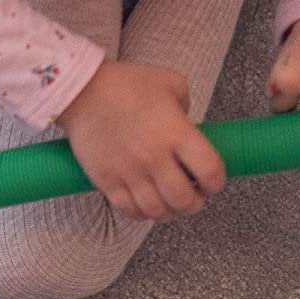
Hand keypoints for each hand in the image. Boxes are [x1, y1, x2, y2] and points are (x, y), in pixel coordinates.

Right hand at [57, 60, 223, 221]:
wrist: (82, 92)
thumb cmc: (127, 84)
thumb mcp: (172, 84)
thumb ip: (187, 109)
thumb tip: (188, 130)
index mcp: (176, 133)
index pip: (209, 171)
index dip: (217, 182)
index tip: (214, 183)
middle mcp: (154, 157)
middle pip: (183, 199)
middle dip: (194, 204)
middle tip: (194, 199)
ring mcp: (129, 172)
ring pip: (157, 210)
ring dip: (170, 213)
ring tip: (171, 207)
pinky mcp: (106, 181)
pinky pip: (129, 210)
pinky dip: (142, 214)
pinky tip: (147, 207)